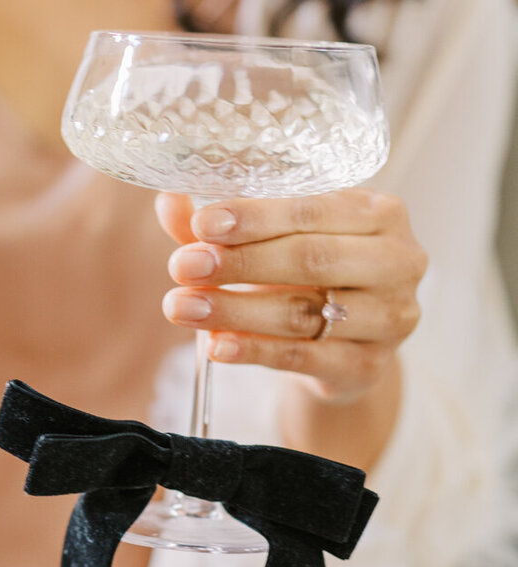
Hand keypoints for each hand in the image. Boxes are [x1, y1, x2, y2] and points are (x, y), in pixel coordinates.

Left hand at [156, 189, 427, 404]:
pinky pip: (302, 356)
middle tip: (184, 267)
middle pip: (310, 259)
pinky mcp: (369, 365)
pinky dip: (254, 350)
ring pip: (303, 312)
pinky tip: (215, 345)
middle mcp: (398, 261)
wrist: (351, 341)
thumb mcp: (276, 239)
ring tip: (182, 307)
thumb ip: (225, 225)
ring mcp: (390, 318)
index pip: (312, 210)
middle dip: (240, 263)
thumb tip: (168, 201)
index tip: (203, 225)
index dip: (254, 218)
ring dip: (235, 310)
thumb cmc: (310, 272)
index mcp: (379, 212)